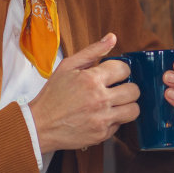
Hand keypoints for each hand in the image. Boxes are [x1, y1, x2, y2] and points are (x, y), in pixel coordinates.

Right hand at [29, 34, 139, 152]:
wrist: (40, 125)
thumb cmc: (52, 95)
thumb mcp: (67, 67)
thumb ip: (92, 51)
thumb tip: (112, 38)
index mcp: (92, 79)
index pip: (124, 70)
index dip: (121, 70)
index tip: (114, 75)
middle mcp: (100, 99)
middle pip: (134, 91)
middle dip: (127, 87)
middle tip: (117, 89)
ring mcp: (102, 119)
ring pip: (134, 110)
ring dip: (127, 105)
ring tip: (116, 103)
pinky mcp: (101, 134)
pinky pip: (121, 125)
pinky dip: (114, 120)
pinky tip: (103, 116)